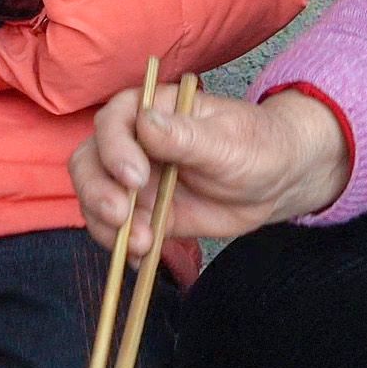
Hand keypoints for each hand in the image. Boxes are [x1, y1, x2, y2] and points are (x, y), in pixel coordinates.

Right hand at [72, 86, 352, 251]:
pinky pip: (118, 230)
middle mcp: (134, 143)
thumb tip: (145, 122)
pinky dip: (121, 246)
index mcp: (152, 110)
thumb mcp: (227, 142)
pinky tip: (142, 257)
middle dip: (97, 191)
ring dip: (108, 225)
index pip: (112, 122)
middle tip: (122, 217)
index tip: (136, 177)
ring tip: (143, 244)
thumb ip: (186, 136)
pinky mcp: (144, 213)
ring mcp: (135, 181)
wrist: (276, 182)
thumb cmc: (256, 147)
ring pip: (95, 198)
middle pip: (89, 161)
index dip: (114, 150)